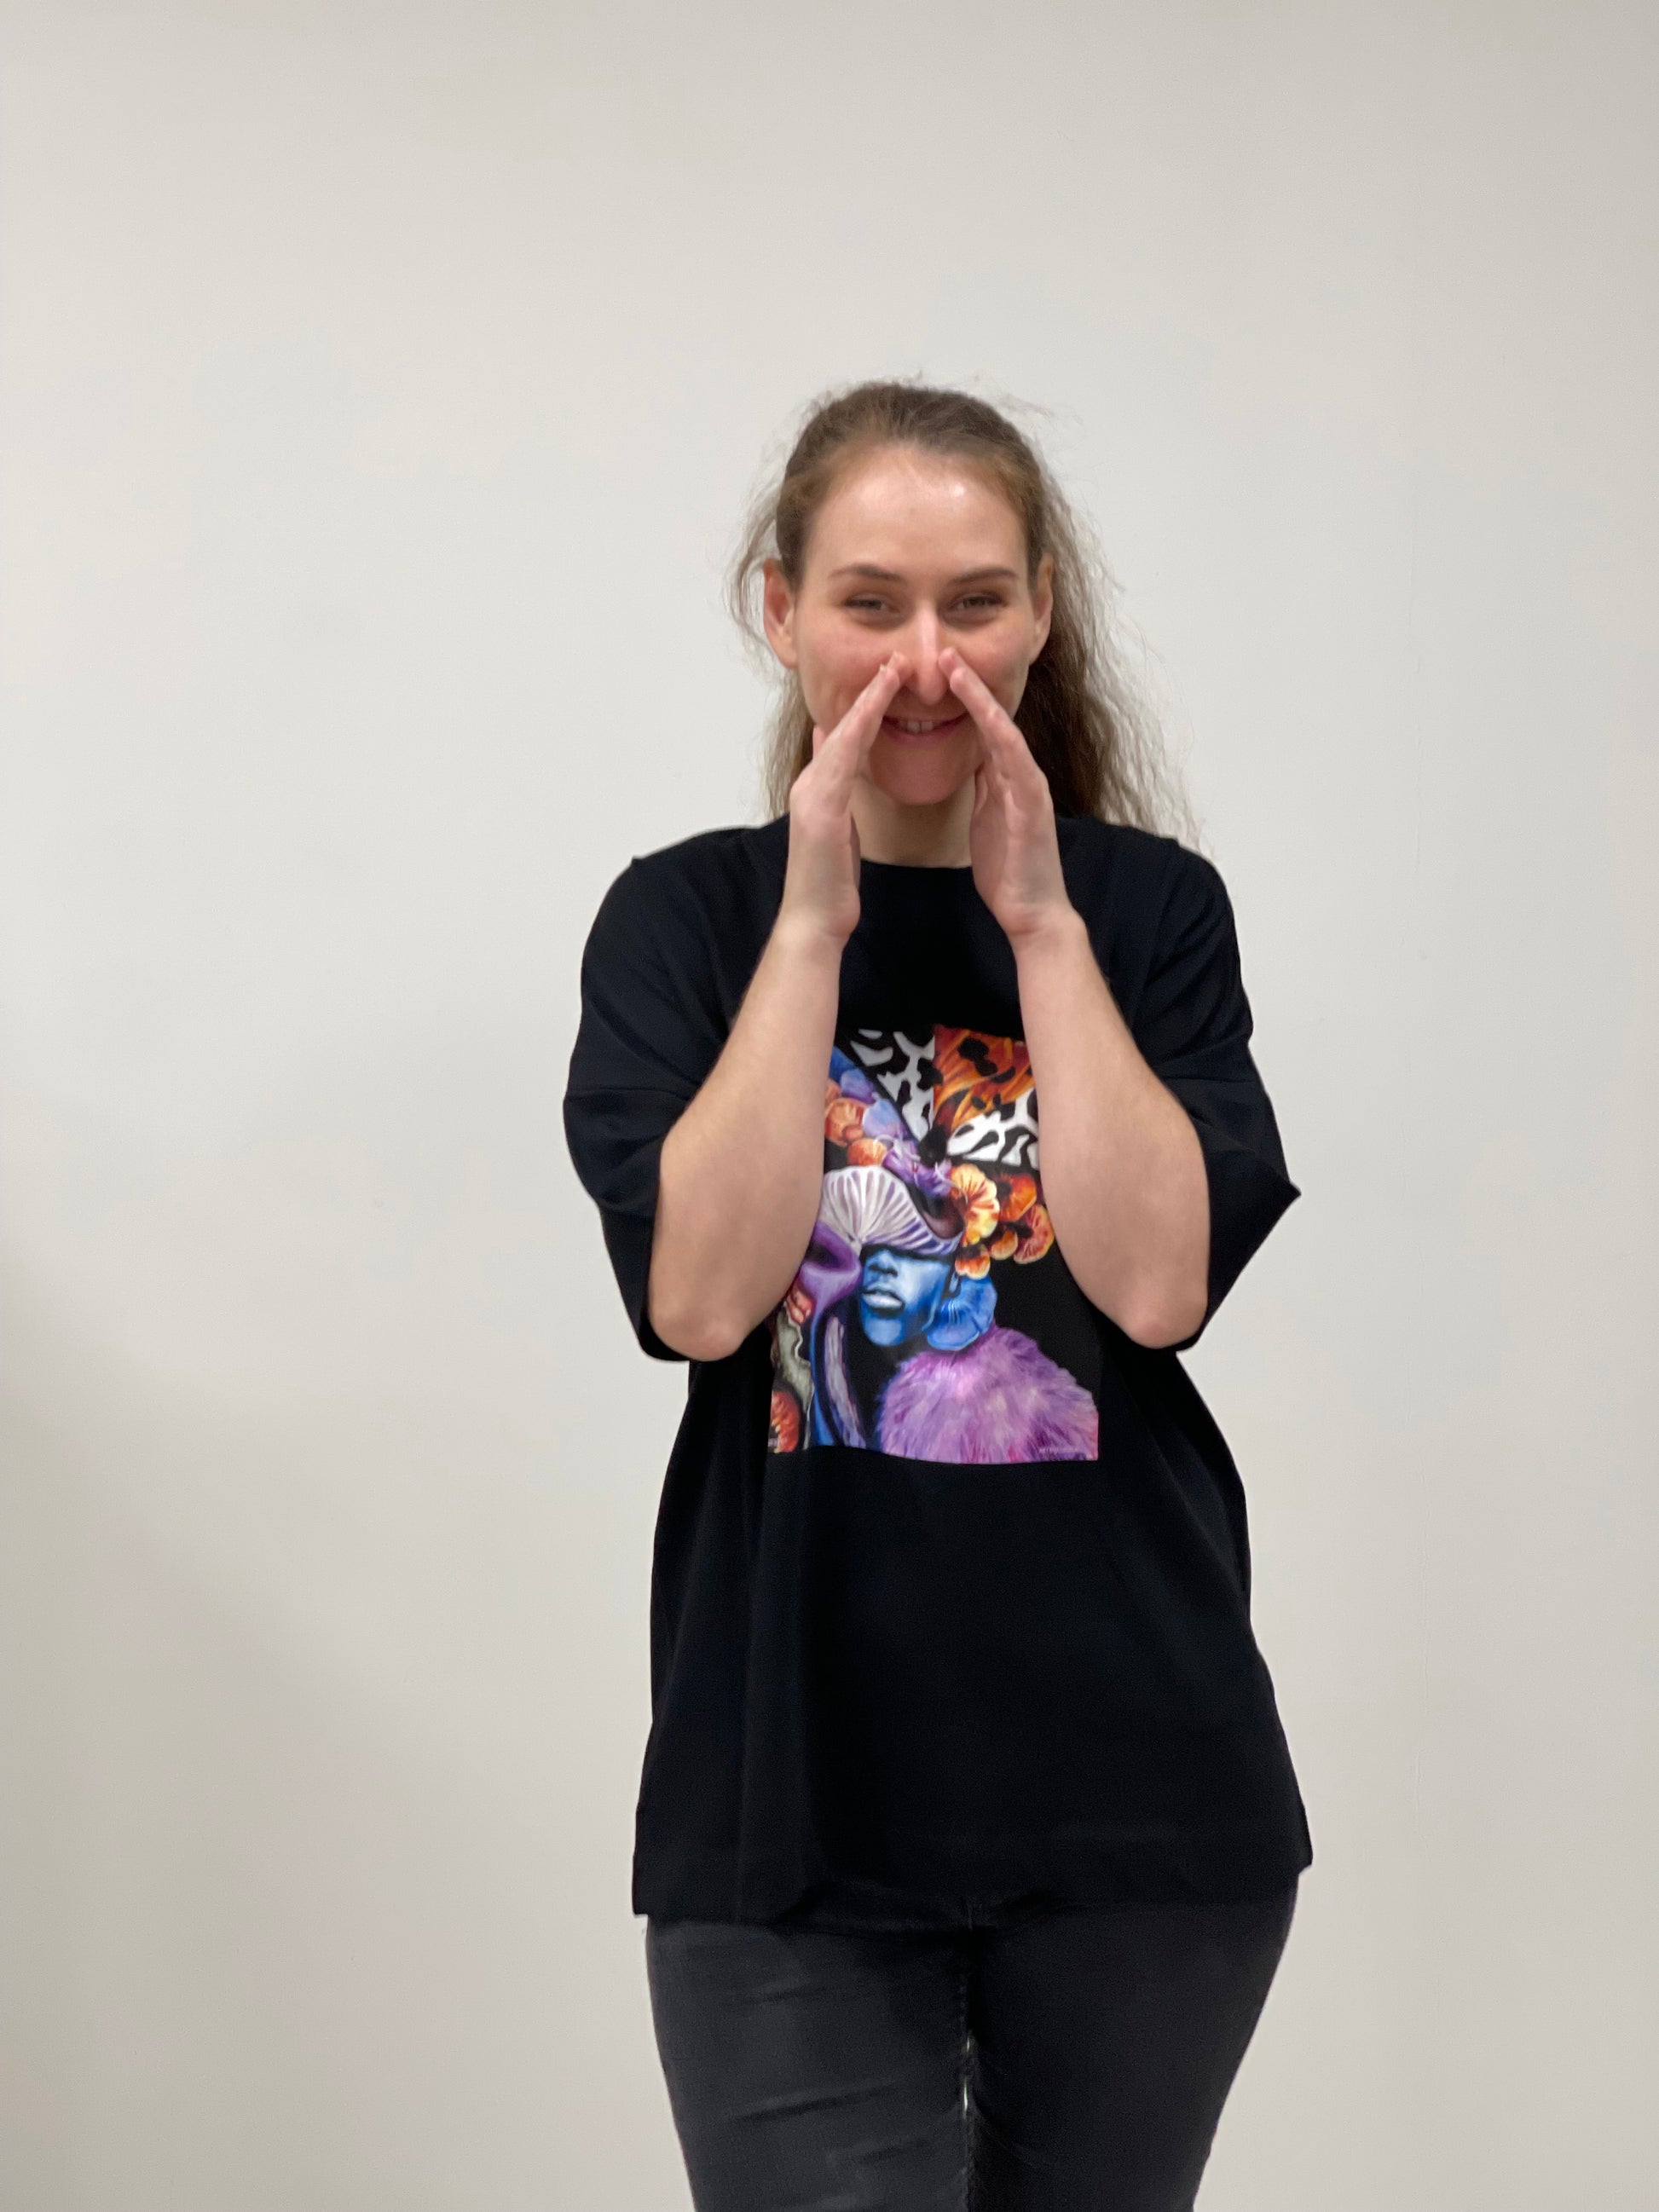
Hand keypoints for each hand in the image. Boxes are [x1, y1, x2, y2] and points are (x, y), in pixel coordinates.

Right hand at [779, 653, 911, 946]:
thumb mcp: (839, 831)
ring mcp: (811, 796)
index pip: (845, 738)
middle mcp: (810, 785)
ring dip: (867, 702)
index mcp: (820, 790)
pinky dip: (858, 734)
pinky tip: (875, 713)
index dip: (867, 707)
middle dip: (868, 692)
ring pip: (842, 736)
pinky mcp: (820, 811)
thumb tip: (842, 766)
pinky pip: (842, 762)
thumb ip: (839, 796)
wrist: (813, 922)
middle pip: (842, 727)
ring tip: (891, 671)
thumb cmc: (831, 884)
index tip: (888, 678)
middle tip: (894, 658)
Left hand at [940, 648, 1073, 943]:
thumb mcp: (987, 818)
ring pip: (1005, 732)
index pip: (981, 728)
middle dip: (969, 684)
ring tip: (957, 670)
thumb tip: (973, 761)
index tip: (935, 671)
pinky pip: (1017, 766)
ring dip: (981, 700)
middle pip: (993, 719)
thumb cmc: (1008, 871)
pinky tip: (989, 718)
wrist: (1033, 913)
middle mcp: (1021, 776)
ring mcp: (1030, 789)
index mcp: (1005, 779)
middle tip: (943, 651)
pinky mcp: (1033, 809)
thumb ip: (984, 787)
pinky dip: (1003, 739)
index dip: (961, 698)